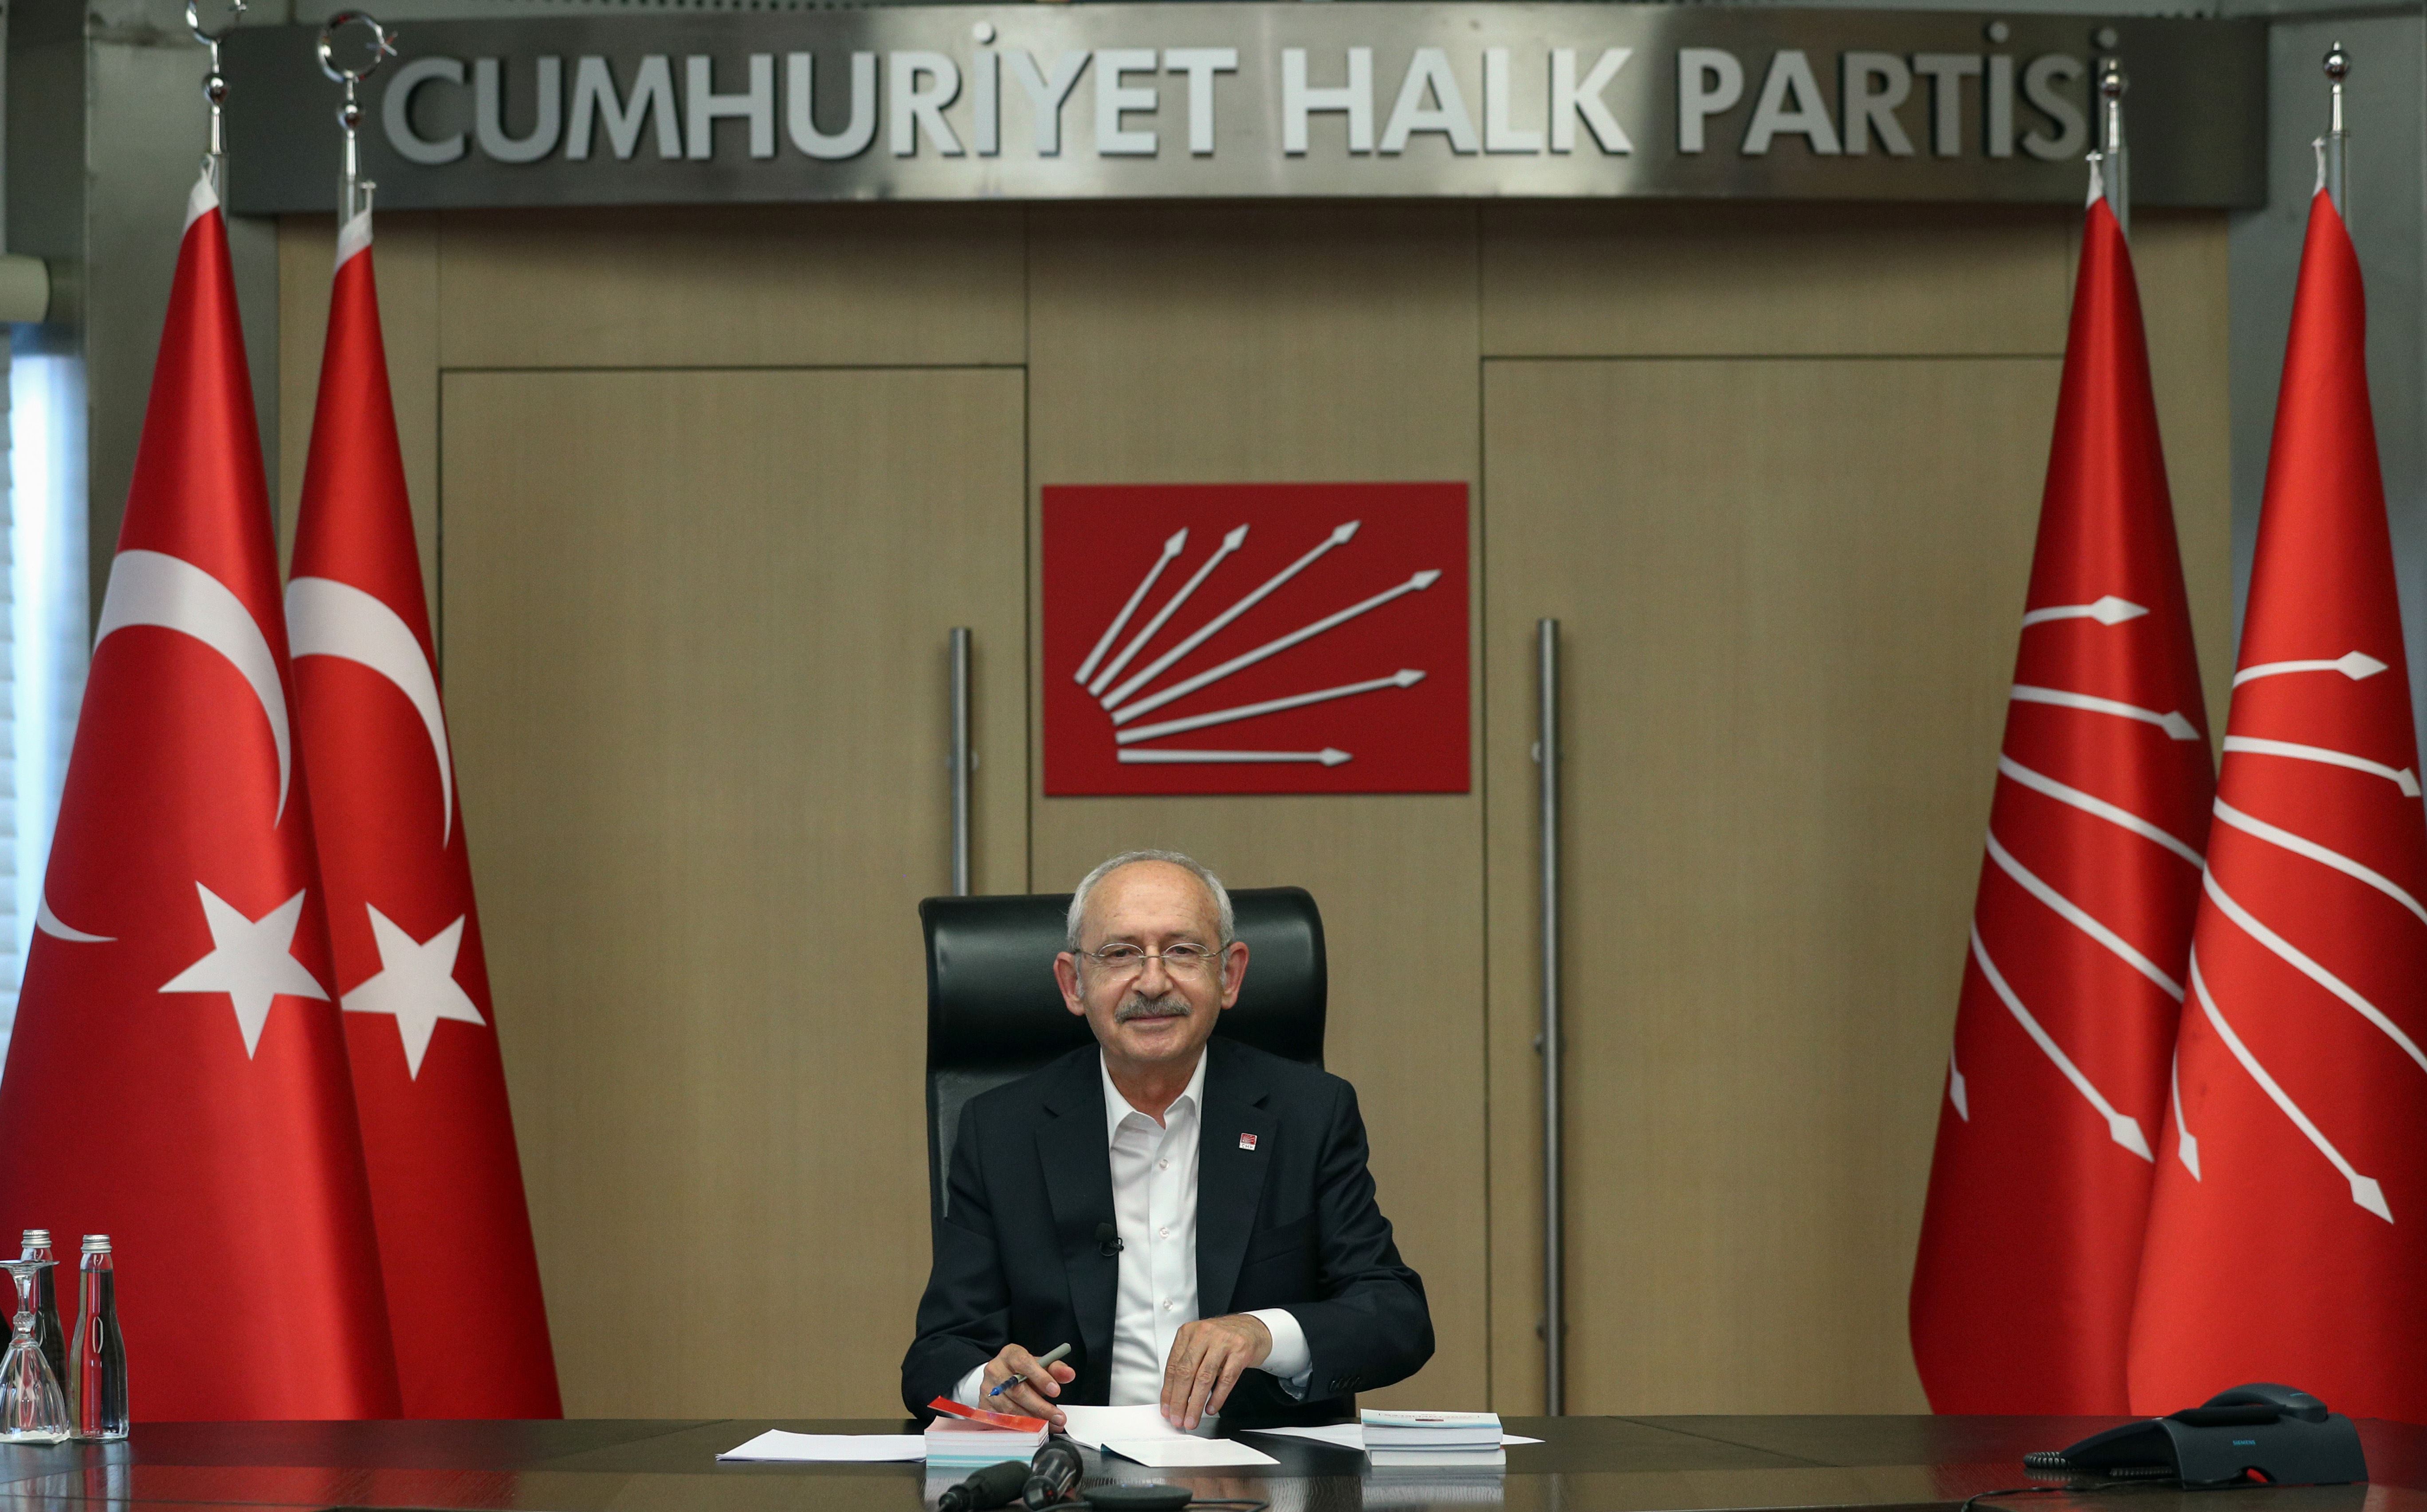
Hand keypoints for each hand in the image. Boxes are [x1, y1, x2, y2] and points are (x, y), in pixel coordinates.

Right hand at [981, 1343, 1075, 1426]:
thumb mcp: (1039, 1365)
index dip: (1040, 1377)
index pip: (1023, 1363)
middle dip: (1041, 1407)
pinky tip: (1034, 1429)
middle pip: (1017, 1391)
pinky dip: (1020, 1427)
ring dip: (1033, 1420)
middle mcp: (995, 1370)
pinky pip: (1002, 1421)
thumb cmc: (1022, 1371)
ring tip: (1050, 1424)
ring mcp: (987, 1390)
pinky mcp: (984, 1406)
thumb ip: (1055, 1369)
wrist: (1000, 1377)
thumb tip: (1069, 1374)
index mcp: (1010, 1354)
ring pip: (1010, 1409)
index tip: (1056, 1391)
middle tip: (1058, 1416)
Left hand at [1161, 1313, 1270, 1428]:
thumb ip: (1187, 1365)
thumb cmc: (1224, 1339)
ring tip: (1192, 1419)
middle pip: (1186, 1372)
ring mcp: (1223, 1341)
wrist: (1253, 1329)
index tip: (1166, 1409)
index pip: (1173, 1366)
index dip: (1168, 1391)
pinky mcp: (1240, 1351)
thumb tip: (1175, 1397)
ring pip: (1204, 1378)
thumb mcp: (1200, 1345)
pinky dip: (1217, 1397)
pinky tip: (1211, 1408)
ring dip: (1195, 1403)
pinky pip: (1226, 1379)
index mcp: (1188, 1332)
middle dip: (1179, 1401)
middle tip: (1178, 1418)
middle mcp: (1204, 1334)